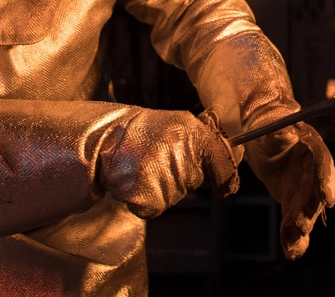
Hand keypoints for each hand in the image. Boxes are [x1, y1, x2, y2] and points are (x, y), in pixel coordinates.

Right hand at [100, 109, 238, 217]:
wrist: (105, 138)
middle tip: (157, 160)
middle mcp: (182, 151)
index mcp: (192, 131)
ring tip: (144, 168)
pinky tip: (136, 181)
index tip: (226, 188)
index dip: (225, 174)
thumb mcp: (177, 126)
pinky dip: (145, 200)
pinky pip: (155, 207)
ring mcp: (165, 174)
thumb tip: (228, 163)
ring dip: (161, 188)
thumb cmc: (142, 133)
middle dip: (179, 176)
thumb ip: (201, 142)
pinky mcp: (148, 194)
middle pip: (193, 180)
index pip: (220, 157)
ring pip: (174, 195)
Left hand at [246, 123, 334, 258]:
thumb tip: (280, 132)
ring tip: (294, 247)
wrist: (259, 138)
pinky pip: (294, 220)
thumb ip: (276, 132)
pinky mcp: (293, 202)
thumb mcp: (269, 125)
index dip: (326, 181)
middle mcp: (313, 171)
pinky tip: (291, 252)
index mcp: (312, 148)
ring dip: (301, 229)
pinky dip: (293, 237)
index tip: (327, 197)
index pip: (322, 164)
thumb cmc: (266, 126)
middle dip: (311, 210)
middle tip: (302, 225)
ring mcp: (304, 189)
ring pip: (306, 211)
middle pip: (316, 193)